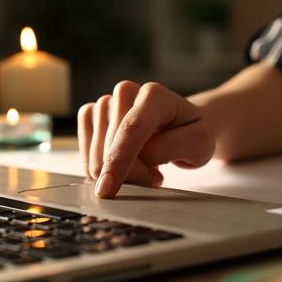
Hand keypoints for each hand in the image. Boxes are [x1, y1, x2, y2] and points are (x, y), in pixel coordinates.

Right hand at [77, 81, 214, 197]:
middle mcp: (125, 92)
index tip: (108, 189)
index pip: (131, 129)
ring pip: (95, 152)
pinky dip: (99, 166)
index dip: (118, 160)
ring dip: (116, 171)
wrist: (184, 124)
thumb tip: (135, 159)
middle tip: (155, 176)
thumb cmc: (191, 133)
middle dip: (128, 173)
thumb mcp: (197, 144)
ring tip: (144, 167)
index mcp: (154, 94)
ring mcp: (106, 102)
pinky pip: (84, 150)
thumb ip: (166, 149)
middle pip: (110, 146)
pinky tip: (121, 164)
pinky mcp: (91, 115)